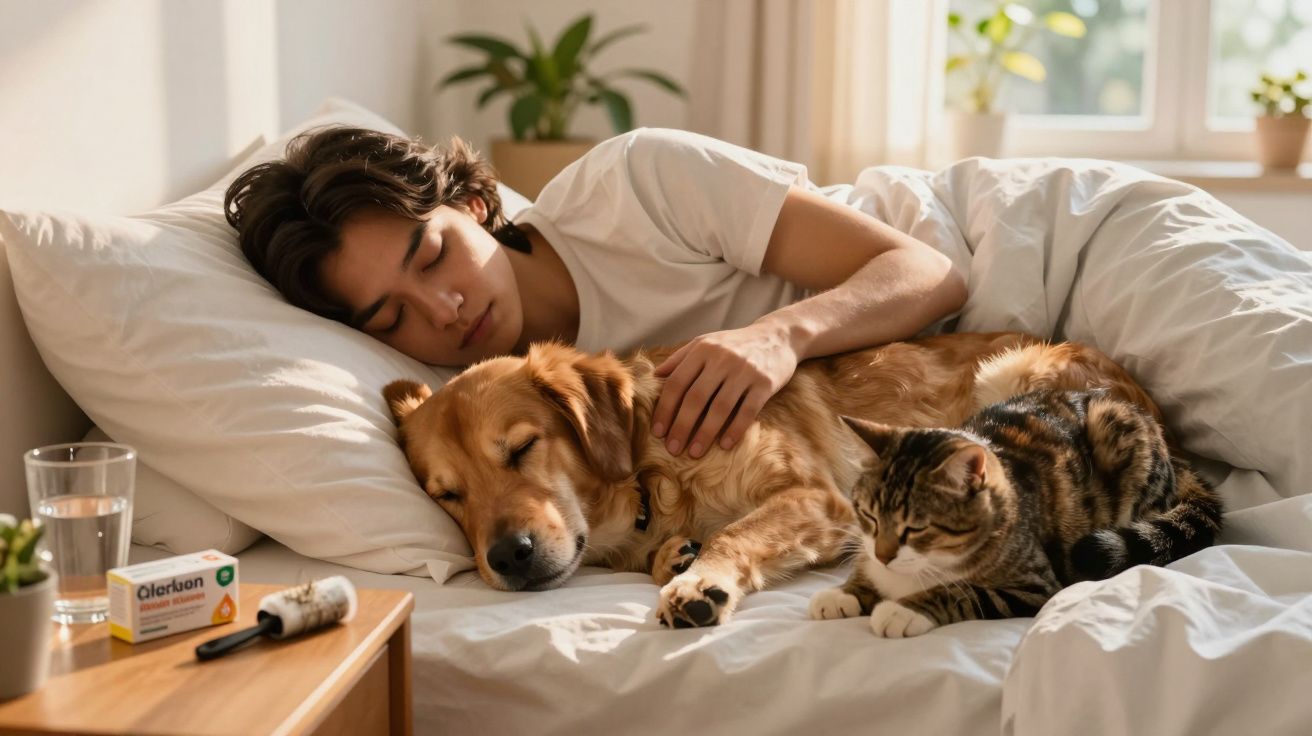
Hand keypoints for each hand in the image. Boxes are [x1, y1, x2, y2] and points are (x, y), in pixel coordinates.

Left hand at [651, 321, 798, 457]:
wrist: (778, 336)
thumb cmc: (734, 345)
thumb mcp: (706, 343)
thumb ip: (680, 358)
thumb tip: (655, 377)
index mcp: (703, 349)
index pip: (677, 382)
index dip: (665, 409)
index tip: (658, 432)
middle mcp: (722, 358)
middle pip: (696, 398)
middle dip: (681, 426)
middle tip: (672, 449)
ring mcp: (745, 371)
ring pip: (720, 407)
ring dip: (705, 434)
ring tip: (694, 453)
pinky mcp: (765, 383)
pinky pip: (747, 411)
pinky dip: (735, 430)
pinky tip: (725, 445)